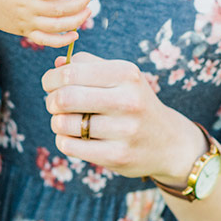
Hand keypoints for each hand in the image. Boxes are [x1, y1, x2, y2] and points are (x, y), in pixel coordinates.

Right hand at [0, 0, 91, 44]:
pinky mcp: (26, 32)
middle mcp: (25, 6)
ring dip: (75, 21)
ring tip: (87, 12)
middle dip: (78, 4)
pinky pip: (46, 41)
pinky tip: (75, 34)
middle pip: (56, 10)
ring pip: (55, 27)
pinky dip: (62, 41)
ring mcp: (26, 21)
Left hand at [43, 50, 204, 181]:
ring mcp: (124, 131)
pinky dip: (63, 140)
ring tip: (64, 120)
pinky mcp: (118, 157)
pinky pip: (71, 146)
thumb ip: (87, 64)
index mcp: (125, 74)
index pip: (70, 72)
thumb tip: (57, 63)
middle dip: (51, 100)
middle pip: (65, 98)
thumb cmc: (135, 102)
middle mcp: (127, 101)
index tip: (50, 84)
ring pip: (64, 124)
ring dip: (56, 122)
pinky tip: (72, 137)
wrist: (170, 143)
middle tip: (53, 103)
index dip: (50, 78)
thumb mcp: (121, 75)